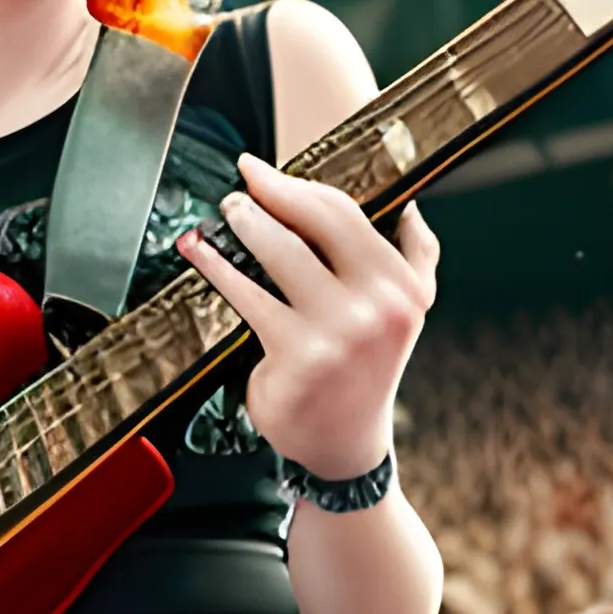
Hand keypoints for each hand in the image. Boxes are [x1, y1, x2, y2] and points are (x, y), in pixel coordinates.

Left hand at [178, 154, 437, 477]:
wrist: (344, 443)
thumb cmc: (365, 366)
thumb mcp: (407, 313)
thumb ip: (415, 257)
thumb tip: (410, 204)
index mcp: (404, 287)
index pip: (347, 214)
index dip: (301, 185)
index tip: (264, 170)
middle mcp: (380, 308)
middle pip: (317, 223)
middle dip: (271, 193)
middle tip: (241, 183)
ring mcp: (339, 333)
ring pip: (281, 252)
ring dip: (244, 223)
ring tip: (225, 212)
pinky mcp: (298, 355)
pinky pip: (248, 296)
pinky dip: (215, 266)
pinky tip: (197, 251)